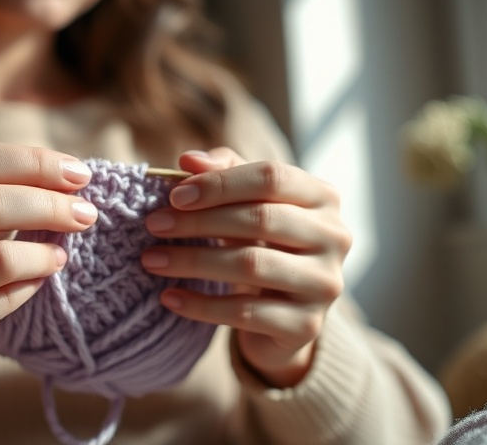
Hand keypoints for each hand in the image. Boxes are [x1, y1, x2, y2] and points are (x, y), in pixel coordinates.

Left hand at [140, 147, 350, 387]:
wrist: (284, 315)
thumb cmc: (261, 244)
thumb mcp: (246, 203)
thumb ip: (222, 173)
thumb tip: (189, 160)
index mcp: (323, 197)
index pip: (271, 177)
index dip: (219, 183)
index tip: (174, 195)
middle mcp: (335, 237)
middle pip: (260, 219)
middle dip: (199, 221)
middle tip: (154, 225)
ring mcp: (324, 284)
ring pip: (250, 266)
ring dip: (192, 261)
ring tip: (151, 260)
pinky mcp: (306, 326)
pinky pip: (244, 313)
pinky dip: (200, 305)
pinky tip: (169, 297)